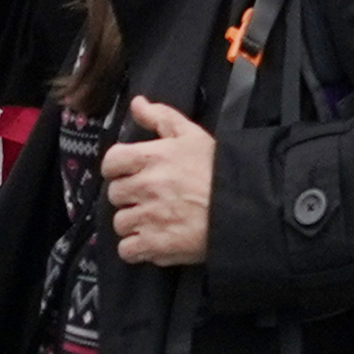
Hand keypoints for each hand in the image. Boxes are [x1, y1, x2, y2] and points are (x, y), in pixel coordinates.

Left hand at [103, 96, 218, 265]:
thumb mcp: (191, 134)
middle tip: (148, 196)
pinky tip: (151, 239)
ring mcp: (149, 218)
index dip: (117, 167)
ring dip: (133, 222)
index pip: (111, 161)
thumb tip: (137, 103)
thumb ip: (160, 116)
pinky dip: (136, 248)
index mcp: (152, 157)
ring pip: (120, 222)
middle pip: (115, 194)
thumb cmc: (217, 169)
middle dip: (129, 195)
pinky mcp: (156, 245)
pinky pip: (127, 250)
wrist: (242, 206)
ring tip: (153, 218)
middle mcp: (146, 187)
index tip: (127, 172)